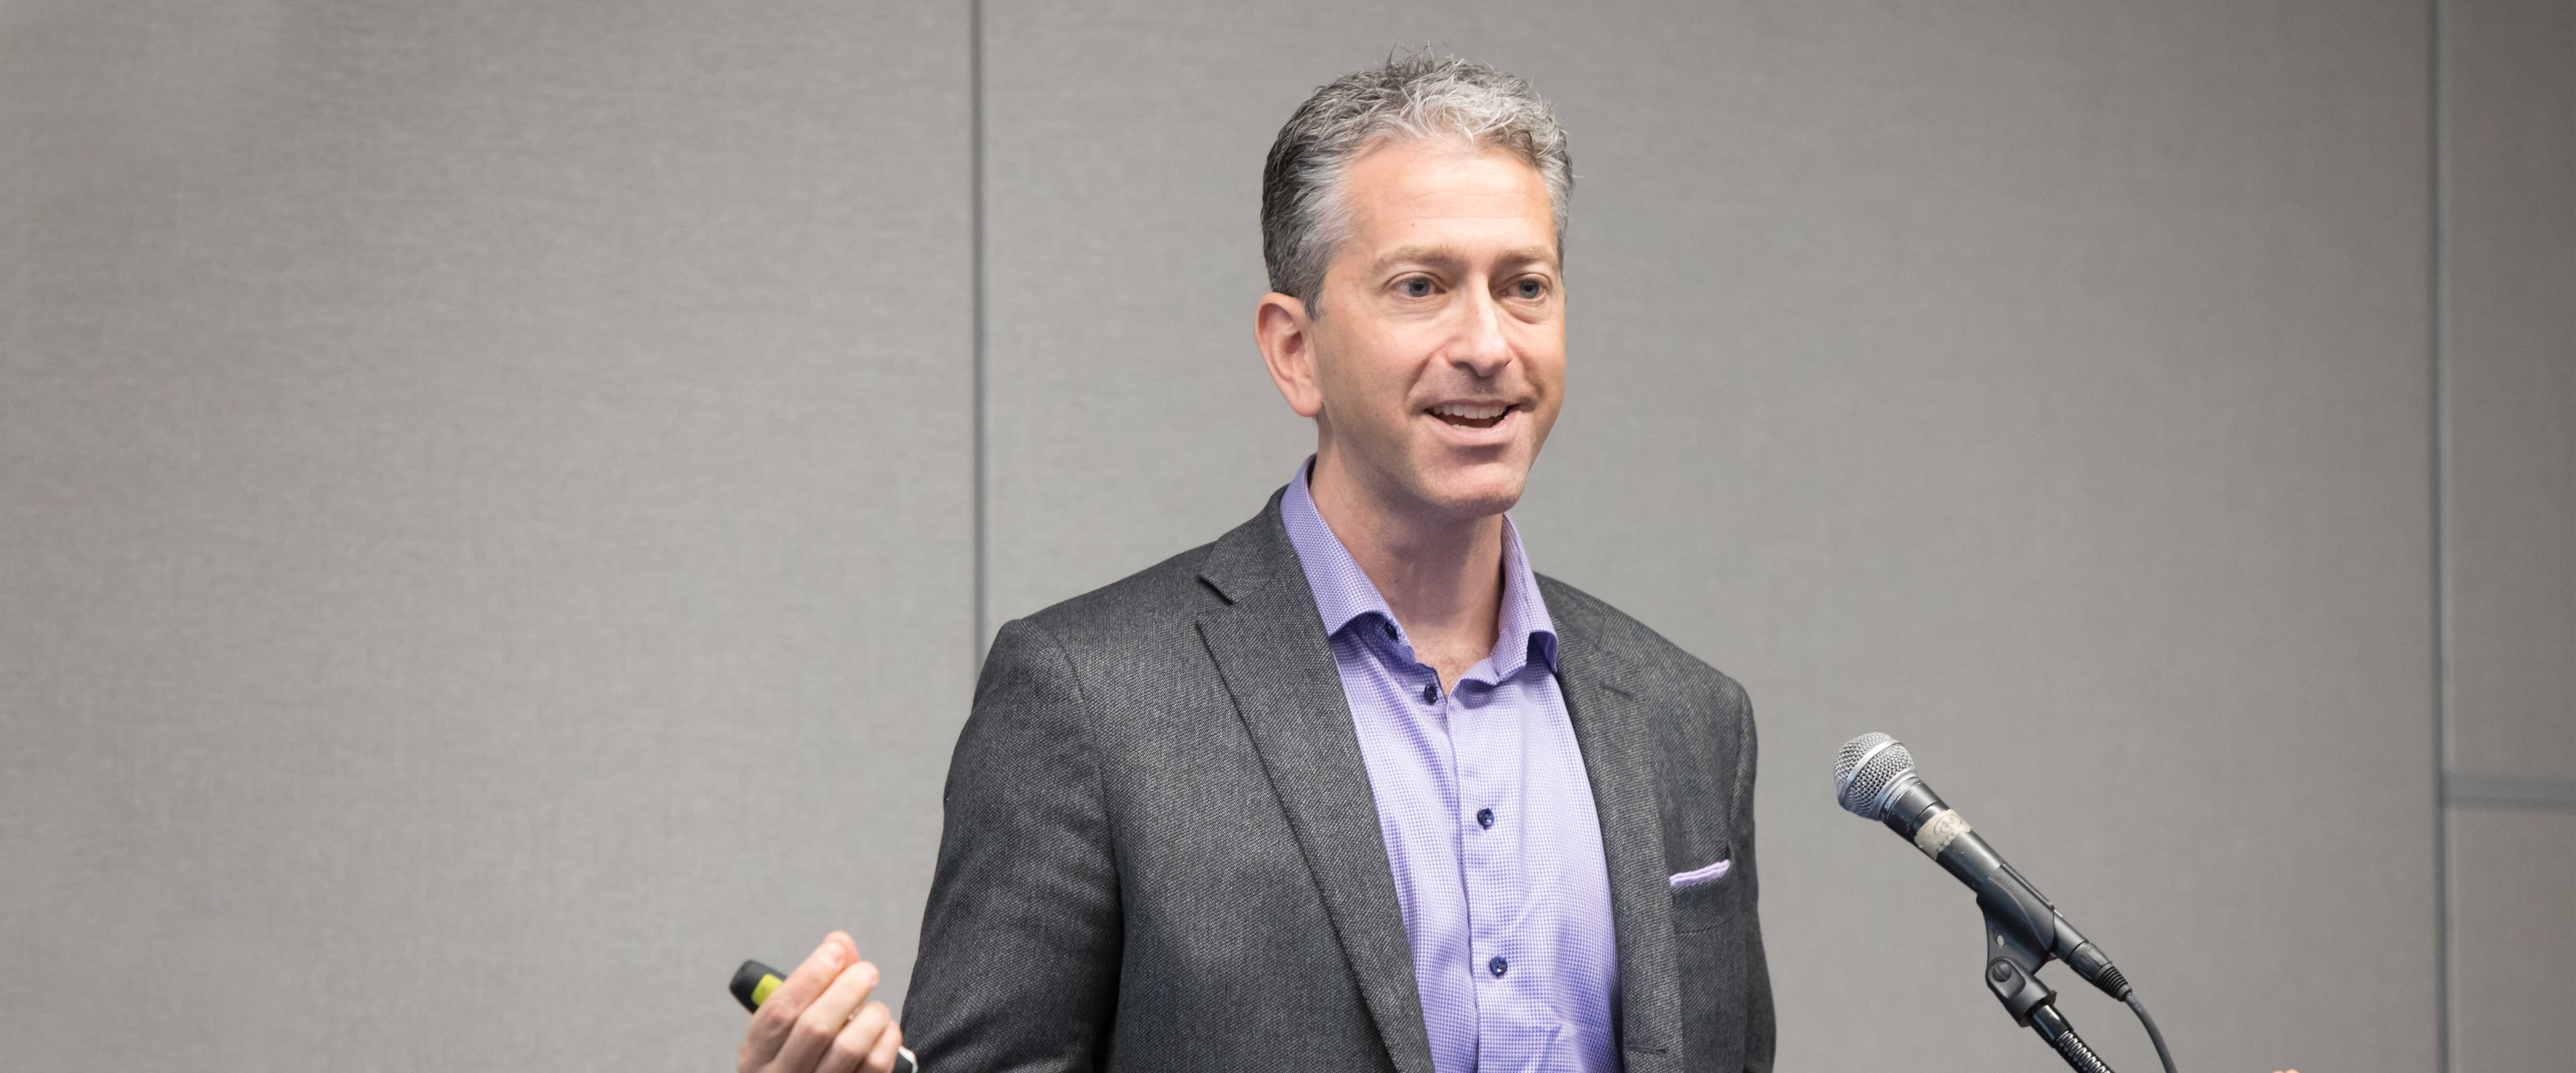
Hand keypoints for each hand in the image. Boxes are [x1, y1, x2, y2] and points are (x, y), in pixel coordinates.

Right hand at [736, 932, 905, 1072]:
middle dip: (847, 991)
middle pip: (815, 1028)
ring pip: (848, 1048)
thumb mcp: (790, 1026)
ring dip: (871, 1016)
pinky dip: (887, 1039)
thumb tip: (839, 942)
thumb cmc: (801, 1055)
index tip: (834, 952)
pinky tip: (884, 1030)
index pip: (778, 1011)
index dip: (810, 976)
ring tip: (876, 1008)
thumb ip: (816, 981)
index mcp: (756, 1055)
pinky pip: (875, 1066)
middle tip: (867, 971)